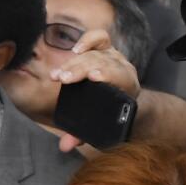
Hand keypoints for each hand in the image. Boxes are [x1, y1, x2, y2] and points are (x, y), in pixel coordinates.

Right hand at [46, 28, 141, 152]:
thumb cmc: (109, 113)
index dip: (108, 74)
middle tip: (61, 79)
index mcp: (127, 87)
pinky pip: (100, 38)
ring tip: (58, 74)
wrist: (125, 99)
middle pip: (101, 64)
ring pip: (94, 55)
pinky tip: (75, 49)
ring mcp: (114, 57)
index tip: (93, 78)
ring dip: (74, 63)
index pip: (120, 76)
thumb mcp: (100, 126)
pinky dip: (88, 40)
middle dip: (80, 70)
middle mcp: (122, 69)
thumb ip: (82, 135)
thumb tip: (65, 146)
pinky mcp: (106, 48)